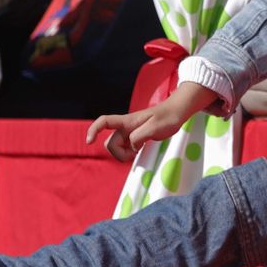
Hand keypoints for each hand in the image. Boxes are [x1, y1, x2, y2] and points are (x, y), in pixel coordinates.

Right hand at [86, 82, 216, 161]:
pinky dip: (130, 153)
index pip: (104, 121)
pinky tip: (141, 149)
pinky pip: (126, 148)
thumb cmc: (168, 117)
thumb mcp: (155, 127)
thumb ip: (140, 136)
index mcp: (127, 121)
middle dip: (119, 153)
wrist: (177, 112)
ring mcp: (130, 133)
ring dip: (125, 154)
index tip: (89, 141)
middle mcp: (126, 127)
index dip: (94, 130)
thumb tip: (130, 146)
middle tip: (136, 152)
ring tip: (140, 149)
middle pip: (111, 143)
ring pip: (118, 148)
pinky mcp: (136, 138)